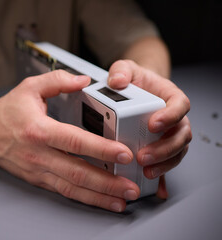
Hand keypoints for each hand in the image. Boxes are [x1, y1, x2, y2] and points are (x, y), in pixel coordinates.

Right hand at [0, 70, 139, 211]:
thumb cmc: (6, 111)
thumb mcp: (29, 87)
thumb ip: (57, 81)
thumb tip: (84, 81)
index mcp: (39, 130)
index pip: (75, 142)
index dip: (101, 149)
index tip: (124, 154)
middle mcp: (39, 154)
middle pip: (77, 172)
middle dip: (108, 182)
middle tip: (131, 187)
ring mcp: (38, 170)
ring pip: (72, 187)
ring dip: (99, 196)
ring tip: (122, 200)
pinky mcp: (37, 179)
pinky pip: (63, 191)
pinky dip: (84, 198)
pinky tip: (100, 200)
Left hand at [108, 60, 191, 198]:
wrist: (135, 92)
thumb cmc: (135, 82)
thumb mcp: (126, 70)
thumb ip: (121, 70)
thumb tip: (116, 80)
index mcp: (170, 98)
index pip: (180, 106)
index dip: (170, 116)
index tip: (155, 123)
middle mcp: (173, 119)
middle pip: (180, 135)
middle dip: (164, 148)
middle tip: (145, 155)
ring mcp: (167, 136)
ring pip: (175, 153)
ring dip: (163, 164)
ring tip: (146, 171)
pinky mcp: (159, 149)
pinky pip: (165, 165)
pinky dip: (162, 177)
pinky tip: (156, 188)